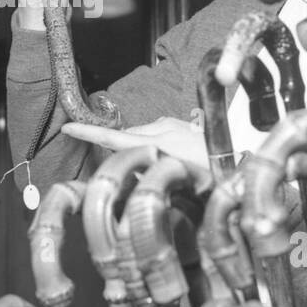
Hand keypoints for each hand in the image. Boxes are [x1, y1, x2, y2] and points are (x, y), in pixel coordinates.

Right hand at [61, 116, 210, 169]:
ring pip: (143, 135)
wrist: (239, 159)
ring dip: (144, 148)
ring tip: (165, 167)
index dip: (87, 134)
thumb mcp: (179, 184)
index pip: (114, 138)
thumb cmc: (213, 177)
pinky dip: (158, 143)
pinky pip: (159, 132)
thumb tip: (133, 173)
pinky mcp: (181, 121)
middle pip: (127, 138)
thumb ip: (151, 176)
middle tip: (138, 173)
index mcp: (158, 145)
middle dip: (124, 151)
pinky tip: (175, 157)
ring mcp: (173, 123)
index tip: (67, 128)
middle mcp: (162, 129)